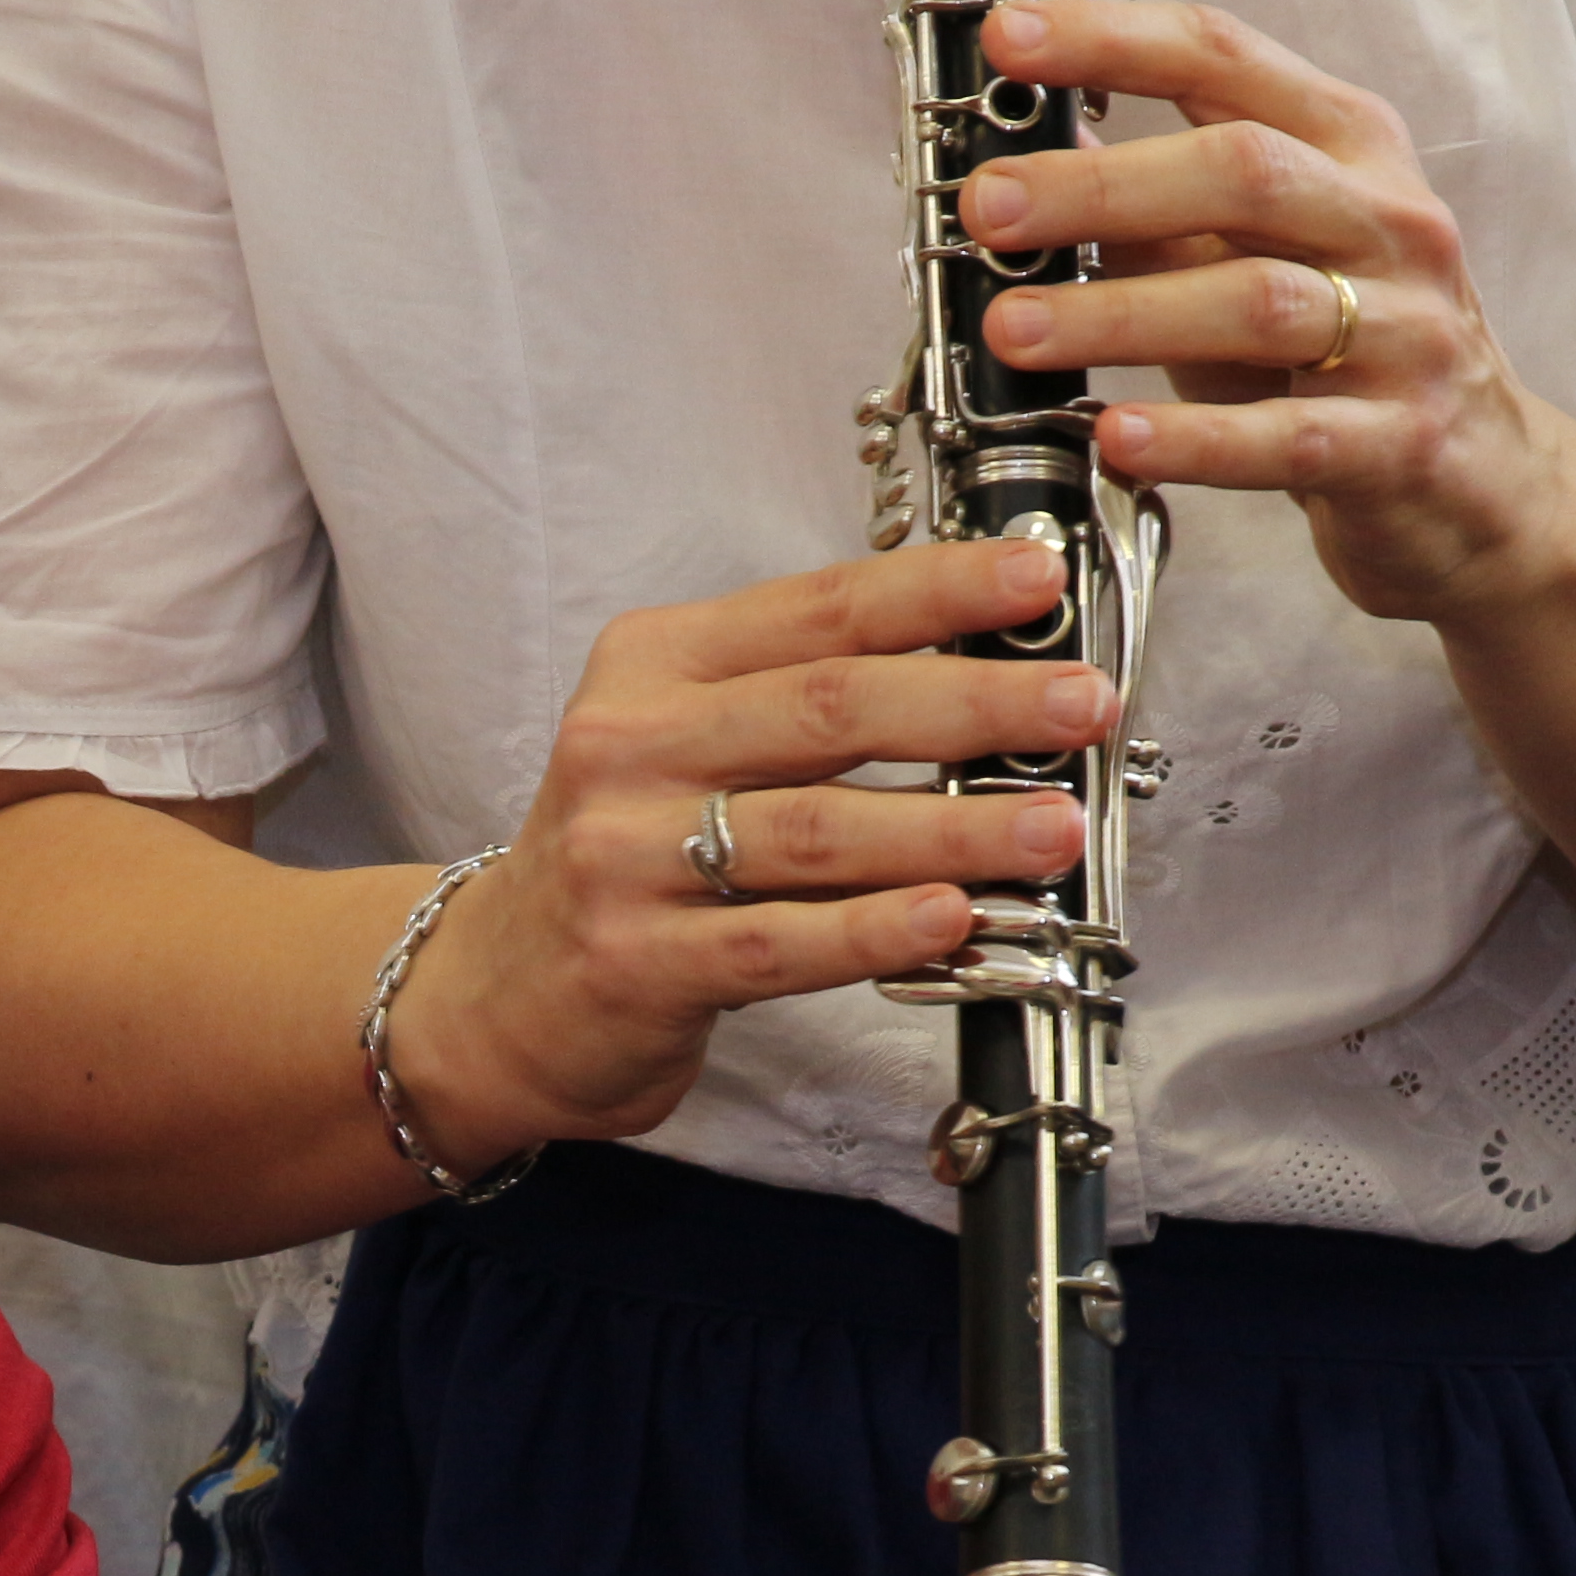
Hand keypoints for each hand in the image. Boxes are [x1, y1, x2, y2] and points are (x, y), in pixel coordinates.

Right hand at [381, 531, 1108, 1164]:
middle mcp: (629, 746)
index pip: (816, 610)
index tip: (1036, 581)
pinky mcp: (637, 960)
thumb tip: (989, 666)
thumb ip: (802, 695)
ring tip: (1053, 828)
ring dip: (951, 829)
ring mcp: (625, 855)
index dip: (936, 590)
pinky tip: (953, 919)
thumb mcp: (683, 738)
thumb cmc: (630, 855)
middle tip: (1080, 705)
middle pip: (827, 709)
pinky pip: (779, 942)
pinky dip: (875, 930)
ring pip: (815, 831)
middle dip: (972, 703)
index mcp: (654, 665)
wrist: (495, 994)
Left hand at [957, 0, 1575, 625]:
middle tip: (987, 208)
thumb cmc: (1344, 357)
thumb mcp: (1252, 261)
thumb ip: (1158, 211)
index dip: (1111, 39)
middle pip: (1243, 170)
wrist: (1484, 487)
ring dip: (1121, 313)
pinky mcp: (1401, 444)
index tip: (1006, 38)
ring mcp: (1405, 333)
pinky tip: (1116, 438)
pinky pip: (1288, 435)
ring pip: (1259, 300)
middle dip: (1102, 184)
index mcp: (1347, 145)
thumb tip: (1026, 156)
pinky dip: (1195, 438)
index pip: (1224, 57)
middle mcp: (1388, 220)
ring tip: (1012, 332)